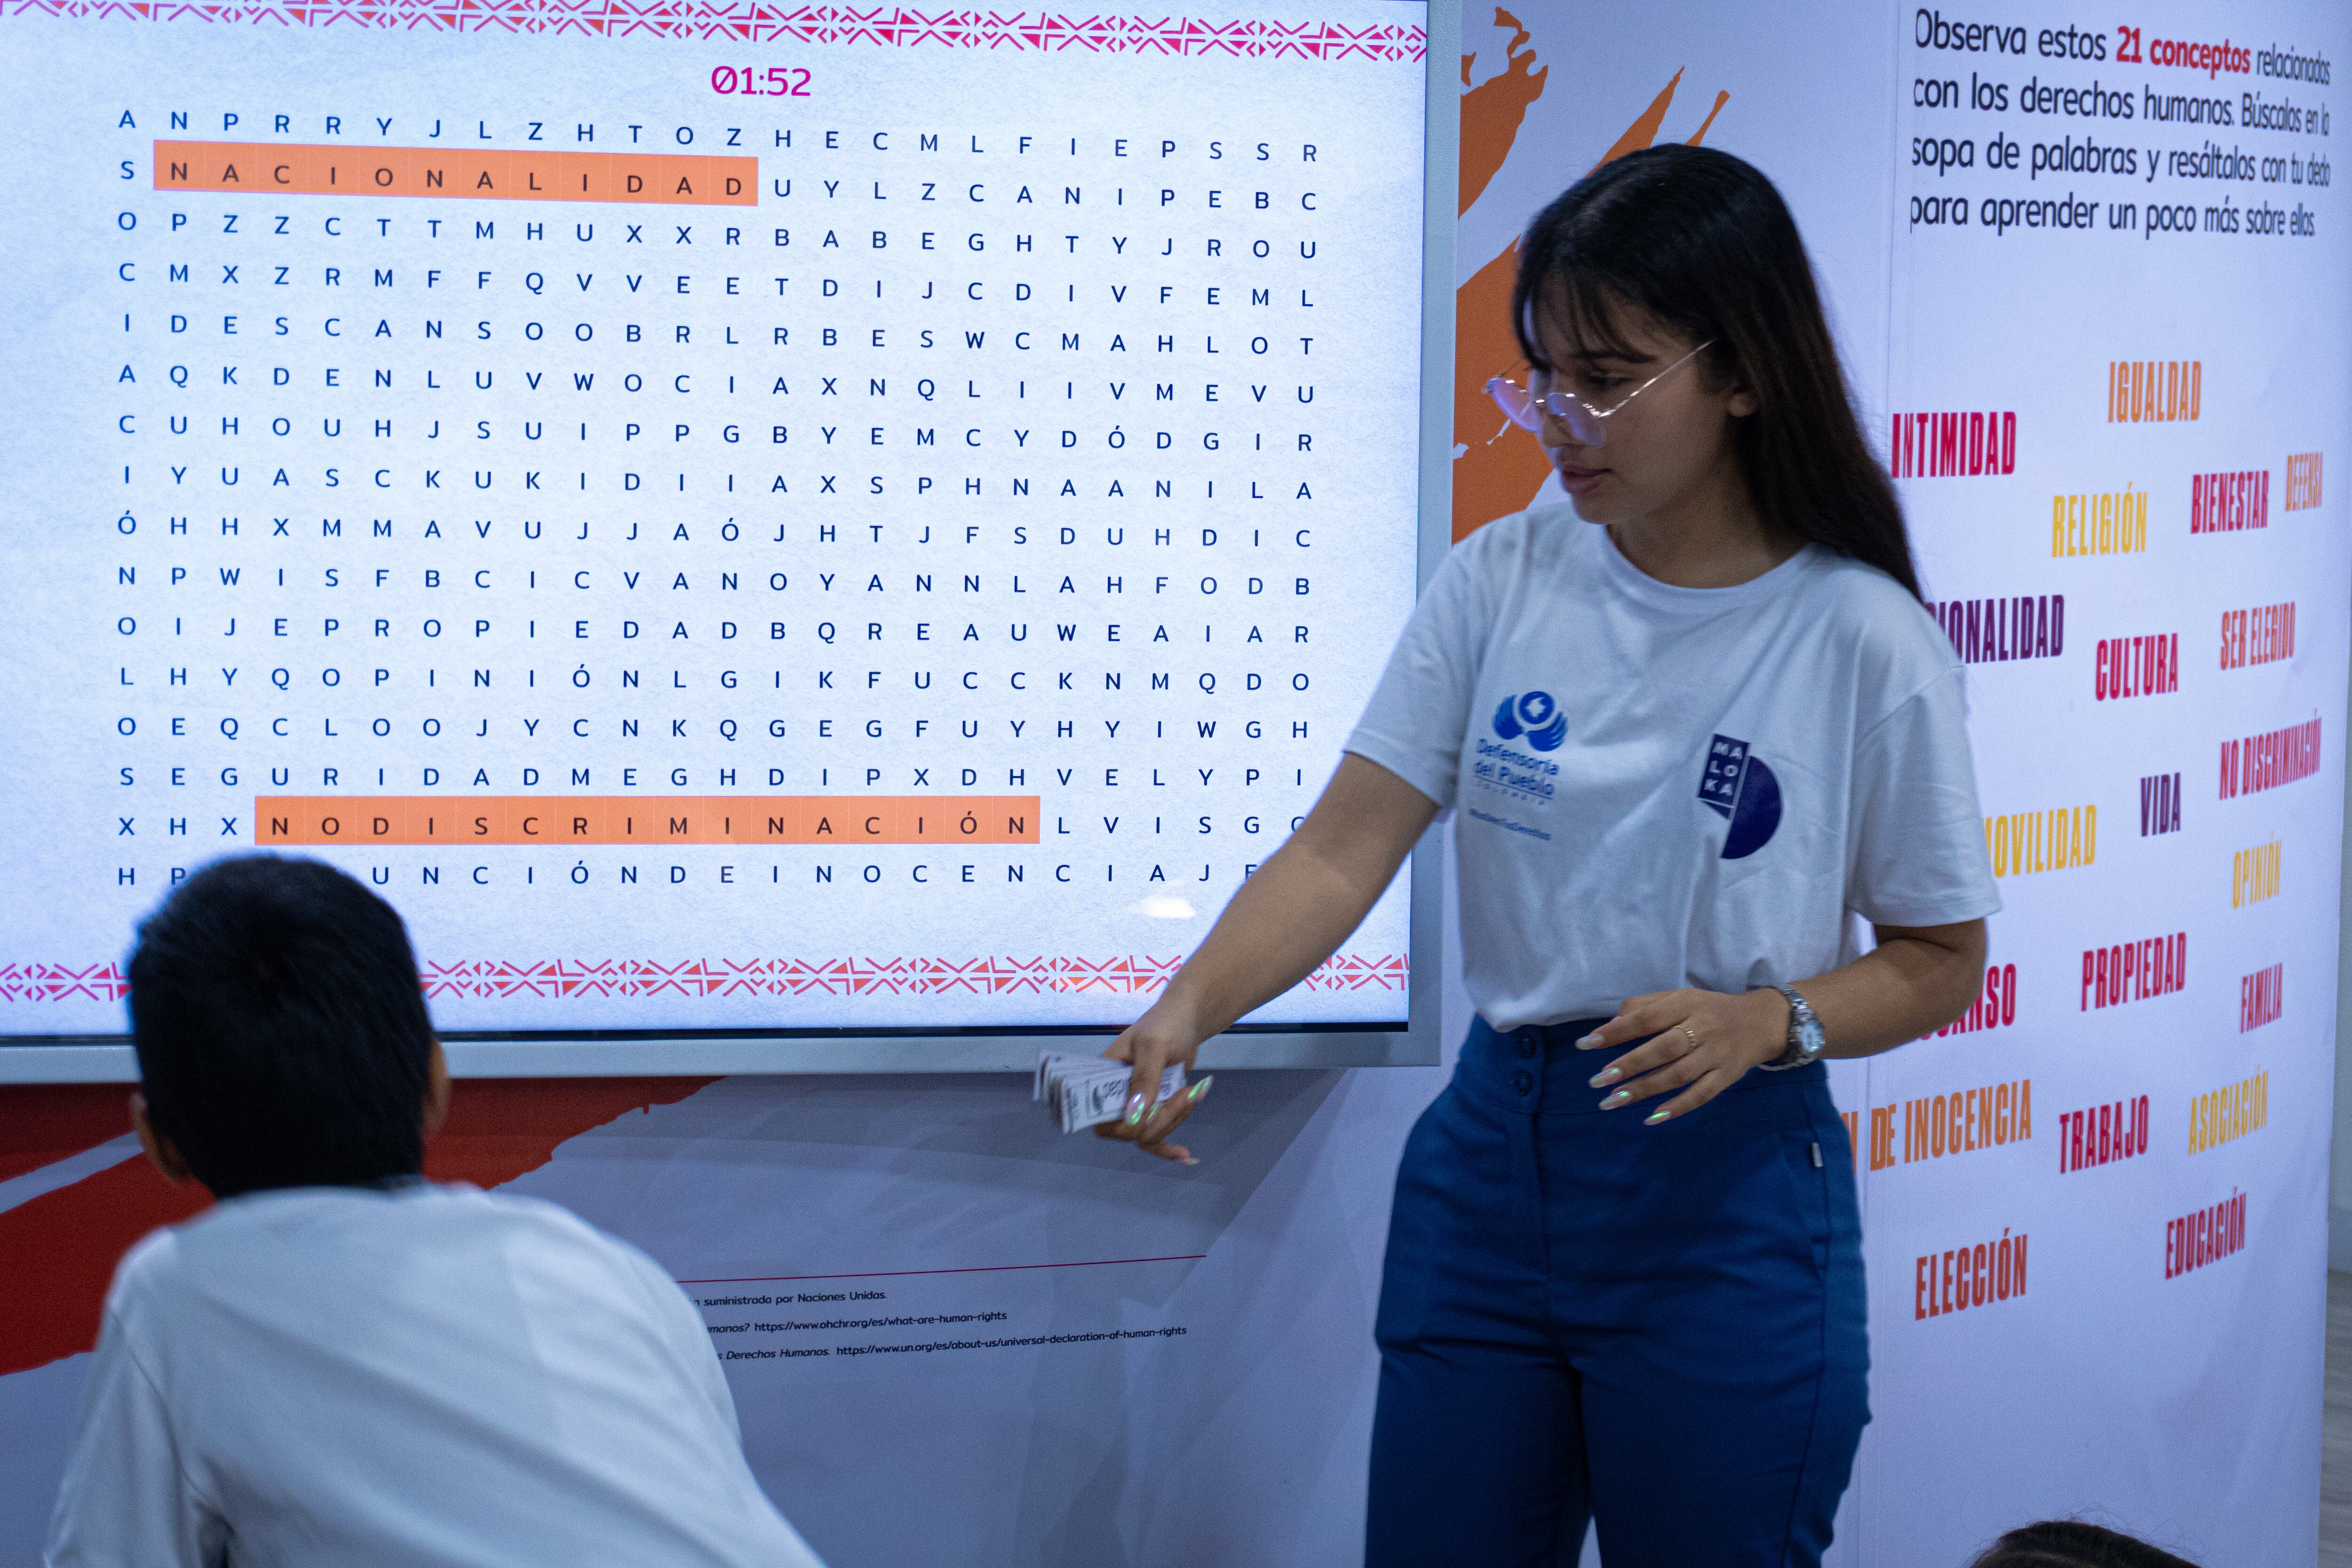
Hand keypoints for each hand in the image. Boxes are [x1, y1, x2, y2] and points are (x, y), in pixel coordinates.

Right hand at [1093, 1006, 1214, 1163]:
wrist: (1184, 1022)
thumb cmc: (1164, 1026)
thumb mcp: (1154, 1046)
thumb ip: (1144, 1078)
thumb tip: (1135, 1114)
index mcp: (1103, 1077)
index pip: (1099, 1116)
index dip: (1122, 1123)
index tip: (1150, 1111)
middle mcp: (1114, 1095)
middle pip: (1127, 1131)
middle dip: (1159, 1120)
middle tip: (1184, 1095)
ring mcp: (1135, 1105)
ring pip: (1147, 1135)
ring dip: (1173, 1120)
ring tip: (1193, 1094)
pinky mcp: (1153, 1110)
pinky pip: (1155, 1137)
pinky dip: (1168, 1147)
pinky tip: (1183, 1155)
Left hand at [1574, 987, 1792, 1123]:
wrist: (1761, 1021)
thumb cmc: (1707, 1010)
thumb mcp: (1678, 997)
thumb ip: (1644, 1006)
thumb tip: (1610, 1024)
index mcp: (1685, 1004)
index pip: (1647, 1018)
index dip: (1616, 1031)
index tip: (1586, 1044)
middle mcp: (1702, 1029)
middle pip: (1663, 1048)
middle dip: (1629, 1065)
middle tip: (1598, 1080)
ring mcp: (1716, 1055)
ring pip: (1679, 1075)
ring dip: (1645, 1089)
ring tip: (1614, 1100)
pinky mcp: (1726, 1077)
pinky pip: (1701, 1095)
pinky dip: (1678, 1108)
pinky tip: (1652, 1118)